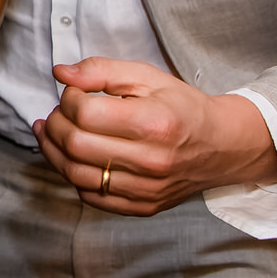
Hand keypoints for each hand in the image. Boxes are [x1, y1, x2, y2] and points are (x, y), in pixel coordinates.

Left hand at [32, 57, 276, 215]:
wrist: (225, 146)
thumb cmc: (184, 107)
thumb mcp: (148, 77)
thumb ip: (102, 71)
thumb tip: (60, 73)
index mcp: (153, 123)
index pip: (85, 114)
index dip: (68, 100)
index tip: (72, 93)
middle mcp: (150, 160)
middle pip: (76, 145)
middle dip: (54, 125)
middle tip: (56, 114)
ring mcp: (146, 189)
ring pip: (76, 175)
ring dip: (54, 152)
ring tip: (51, 134)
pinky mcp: (143, 207)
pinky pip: (92, 197)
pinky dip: (74, 177)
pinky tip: (74, 159)